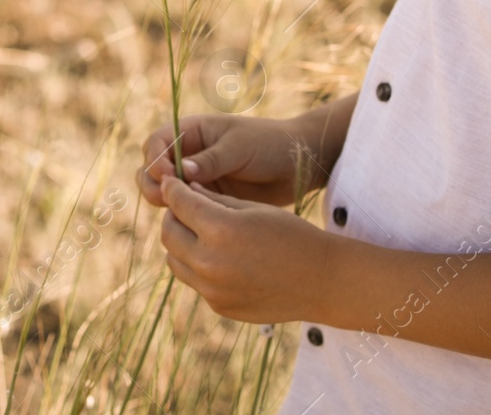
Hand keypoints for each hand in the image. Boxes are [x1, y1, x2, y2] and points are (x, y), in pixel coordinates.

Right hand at [136, 113, 316, 209]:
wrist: (300, 164)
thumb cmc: (271, 144)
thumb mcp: (241, 147)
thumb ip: (211, 160)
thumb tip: (181, 173)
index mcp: (192, 132)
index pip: (156, 144)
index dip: (155, 160)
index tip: (167, 177)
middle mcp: (188, 155)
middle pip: (152, 170)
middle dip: (153, 185)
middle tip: (167, 200)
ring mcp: (196, 179)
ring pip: (165, 193)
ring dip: (165, 203)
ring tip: (180, 213)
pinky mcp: (208, 200)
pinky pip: (185, 209)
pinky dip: (182, 216)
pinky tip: (193, 225)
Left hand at [158, 174, 329, 322]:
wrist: (321, 280)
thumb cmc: (291, 235)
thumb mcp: (253, 208)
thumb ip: (213, 199)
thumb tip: (184, 190)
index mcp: (221, 230)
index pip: (178, 203)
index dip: (172, 189)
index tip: (171, 183)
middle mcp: (210, 263)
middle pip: (168, 234)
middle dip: (172, 216)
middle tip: (182, 207)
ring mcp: (213, 290)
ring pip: (174, 260)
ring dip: (180, 243)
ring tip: (198, 232)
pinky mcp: (219, 306)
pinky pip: (194, 281)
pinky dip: (197, 266)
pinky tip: (218, 257)